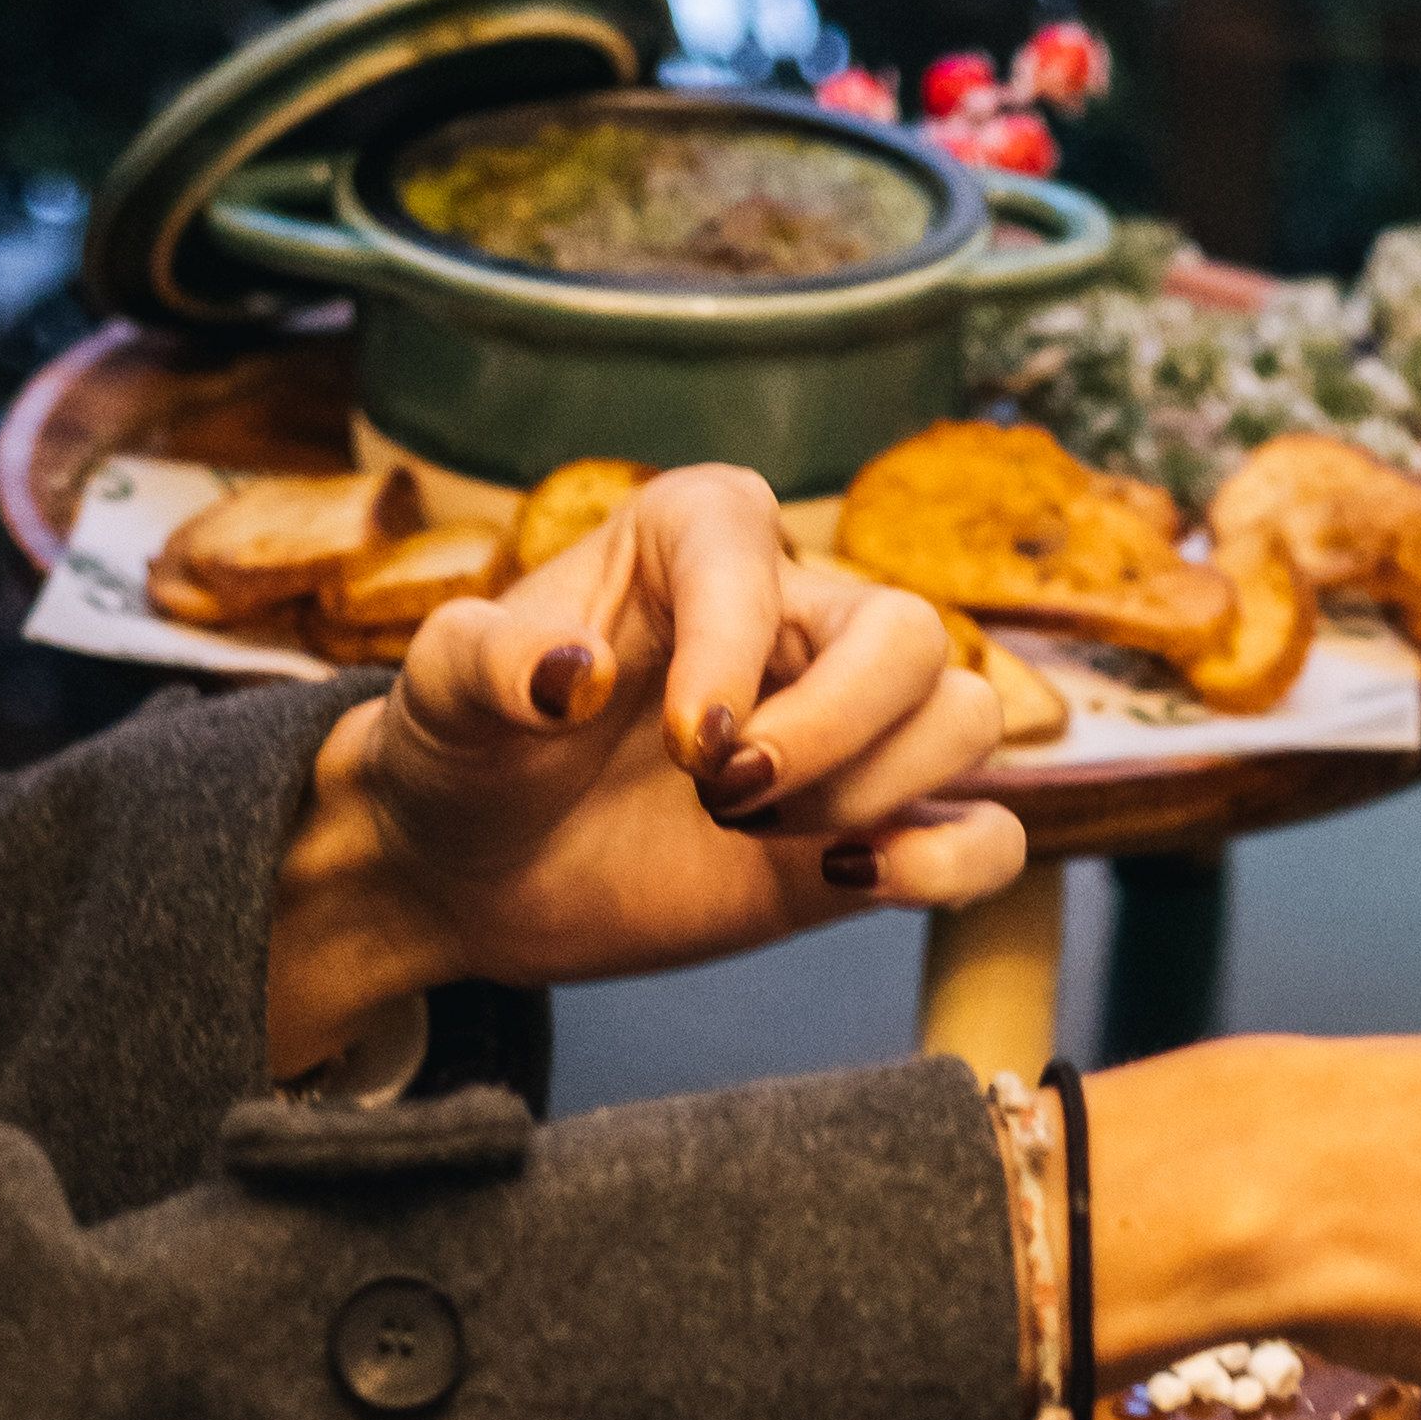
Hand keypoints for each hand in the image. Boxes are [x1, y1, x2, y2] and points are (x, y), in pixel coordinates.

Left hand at [264, 470, 1023, 1065]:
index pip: (759, 553)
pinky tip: (853, 879)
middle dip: (832, 730)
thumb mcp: (437, 694)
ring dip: (872, 793)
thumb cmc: (463, 751)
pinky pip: (982, 833)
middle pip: (908, 635)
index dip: (736, 650)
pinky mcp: (869, 830)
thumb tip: (574, 673)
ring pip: (962, 718)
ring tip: (747, 836)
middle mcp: (793, 620)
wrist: (473, 869)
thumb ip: (489, 663)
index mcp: (695, 540)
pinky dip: (952, 862)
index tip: (684, 744)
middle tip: (722, 799)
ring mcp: (844, 728)